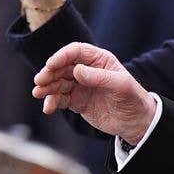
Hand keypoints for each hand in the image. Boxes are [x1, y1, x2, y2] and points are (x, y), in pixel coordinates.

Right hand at [33, 42, 156, 142]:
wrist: (136, 122)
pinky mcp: (76, 101)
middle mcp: (87, 70)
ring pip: (58, 83)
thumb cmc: (133, 98)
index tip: (51, 65)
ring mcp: (80, 86)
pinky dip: (52, 102)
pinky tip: (48, 108)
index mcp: (99, 59)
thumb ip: (99, 77)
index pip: (76, 51)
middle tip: (40, 81)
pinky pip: (60, 99)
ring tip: (38, 93)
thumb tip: (76, 70)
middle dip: (49, 72)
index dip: (61, 56)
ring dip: (47, 87)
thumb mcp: (121, 85)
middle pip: (62, 66)